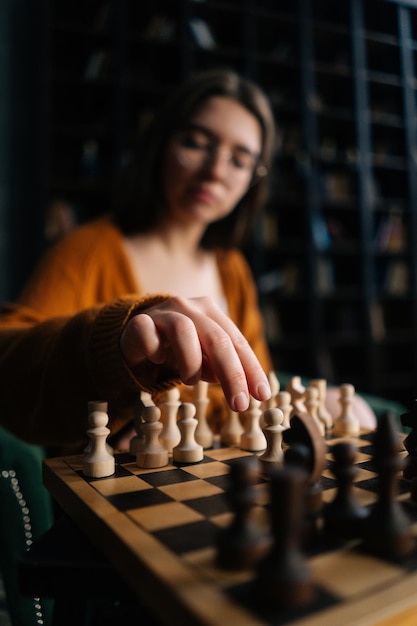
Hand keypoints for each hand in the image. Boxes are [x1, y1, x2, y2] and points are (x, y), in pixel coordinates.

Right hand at [120, 296, 270, 411]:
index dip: (250, 369)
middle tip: (239, 404)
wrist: (133, 338)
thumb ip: (219, 367)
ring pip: (184, 331)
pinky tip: (157, 360)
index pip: (237, 341)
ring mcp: (164, 312)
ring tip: (190, 380)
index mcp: (211, 313)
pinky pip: (149, 336)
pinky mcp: (139, 321)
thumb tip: (239, 386)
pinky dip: (156, 352)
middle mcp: (190, 308)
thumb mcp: (202, 359)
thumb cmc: (174, 350)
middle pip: (217, 338)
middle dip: (232, 374)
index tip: (261, 395)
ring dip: (192, 363)